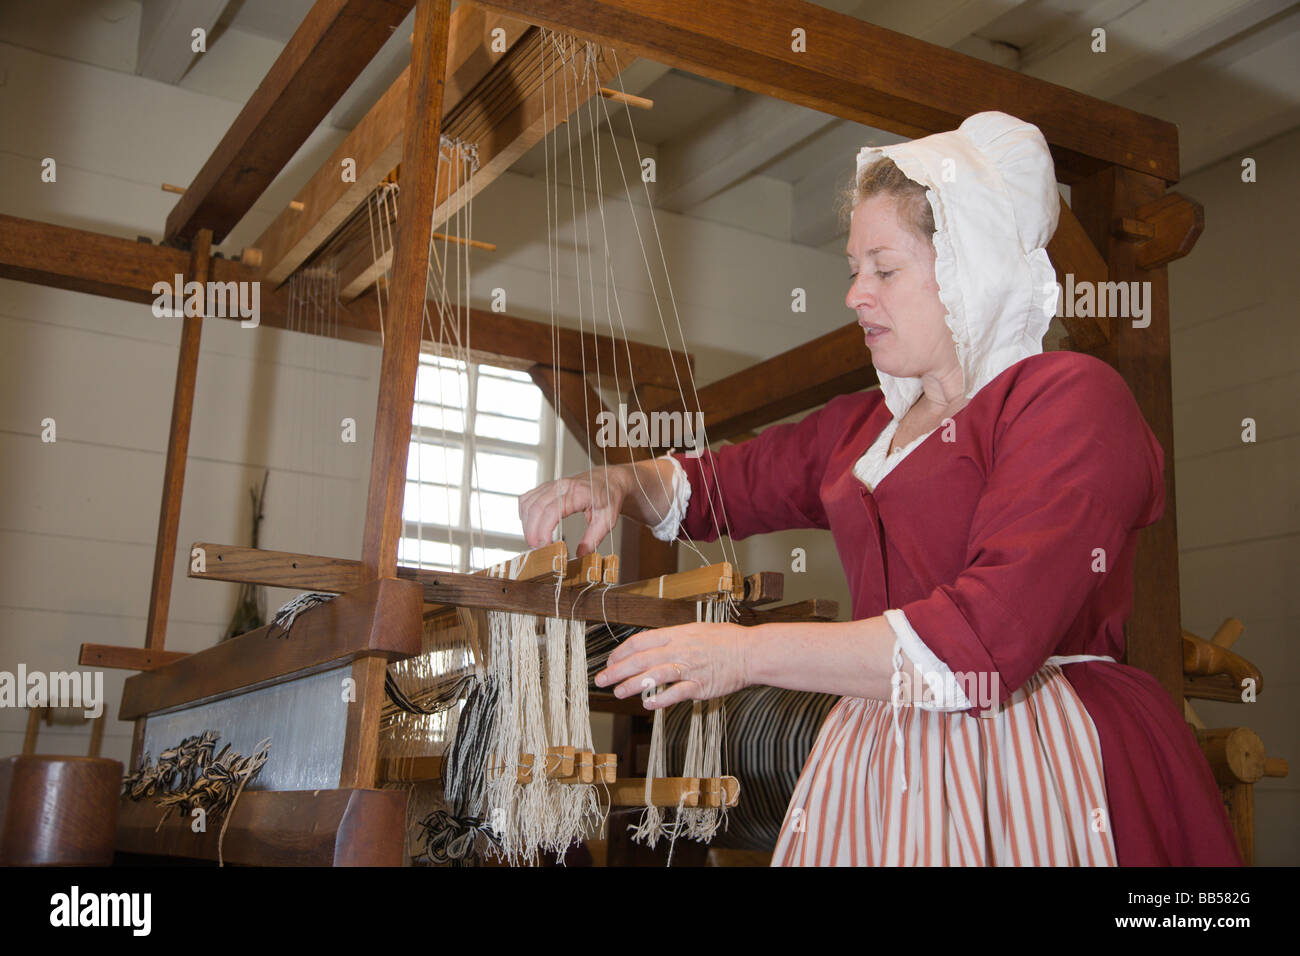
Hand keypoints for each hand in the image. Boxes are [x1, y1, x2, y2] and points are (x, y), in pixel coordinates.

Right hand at [519, 466, 628, 556]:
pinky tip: (530, 526)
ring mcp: (552, 485)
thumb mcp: (608, 520)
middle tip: (538, 550)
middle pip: (536, 508)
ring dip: (527, 524)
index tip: (545, 546)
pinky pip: (527, 499)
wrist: (609, 479)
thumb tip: (580, 554)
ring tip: (535, 541)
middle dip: (532, 532)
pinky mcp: (546, 487)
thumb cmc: (609, 497)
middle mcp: (562, 486)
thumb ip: (594, 538)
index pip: (552, 510)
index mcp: (578, 493)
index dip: (544, 530)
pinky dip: (524, 514)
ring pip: (528, 503)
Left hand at [594, 621, 751, 707]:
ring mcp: (689, 667)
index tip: (610, 661)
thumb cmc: (725, 641)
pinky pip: (675, 693)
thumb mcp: (695, 630)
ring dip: (632, 684)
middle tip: (601, 680)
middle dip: (617, 670)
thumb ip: (673, 639)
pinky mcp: (700, 685)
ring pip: (653, 675)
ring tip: (617, 692)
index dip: (621, 652)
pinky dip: (660, 698)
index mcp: (676, 633)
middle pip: (641, 659)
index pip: (640, 641)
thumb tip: (652, 648)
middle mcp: (679, 649)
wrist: (751, 652)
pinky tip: (647, 704)